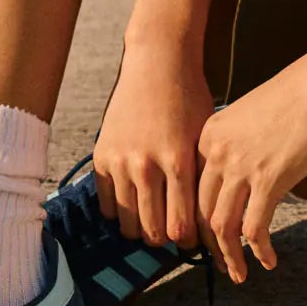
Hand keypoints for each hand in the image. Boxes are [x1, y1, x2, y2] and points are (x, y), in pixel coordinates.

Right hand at [93, 35, 211, 249]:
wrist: (158, 64)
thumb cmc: (189, 100)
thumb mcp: (204, 139)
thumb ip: (201, 180)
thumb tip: (205, 225)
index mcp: (178, 162)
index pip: (180, 228)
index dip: (187, 241)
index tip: (191, 238)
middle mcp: (146, 165)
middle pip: (152, 232)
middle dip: (165, 238)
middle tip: (172, 231)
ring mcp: (120, 161)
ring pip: (127, 225)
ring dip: (141, 228)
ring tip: (153, 219)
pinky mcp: (101, 156)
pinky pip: (107, 205)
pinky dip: (120, 211)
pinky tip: (135, 200)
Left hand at [195, 48, 306, 283]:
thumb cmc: (301, 93)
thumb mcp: (255, 114)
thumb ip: (240, 144)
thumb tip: (244, 178)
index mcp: (211, 133)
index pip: (192, 187)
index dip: (197, 218)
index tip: (206, 238)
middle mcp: (219, 150)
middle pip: (201, 211)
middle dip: (209, 244)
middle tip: (221, 263)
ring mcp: (242, 166)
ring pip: (222, 227)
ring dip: (229, 257)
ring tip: (239, 274)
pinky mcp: (270, 180)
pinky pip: (254, 229)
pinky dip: (258, 251)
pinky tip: (269, 261)